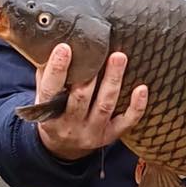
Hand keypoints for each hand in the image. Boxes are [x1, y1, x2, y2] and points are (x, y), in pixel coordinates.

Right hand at [35, 43, 147, 160]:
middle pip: (80, 98)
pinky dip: (136, 107)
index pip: (50, 90)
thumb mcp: (44, 95)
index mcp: (48, 114)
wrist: (62, 146)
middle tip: (101, 49)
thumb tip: (53, 40)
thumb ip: (47, 73)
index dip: (57, 70)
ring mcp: (91, 132)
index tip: (64, 48)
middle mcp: (69, 125)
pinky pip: (126, 122)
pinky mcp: (110, 136)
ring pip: (104, 106)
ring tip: (119, 57)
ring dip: (113, 81)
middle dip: (91, 74)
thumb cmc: (54, 112)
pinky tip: (142, 89)